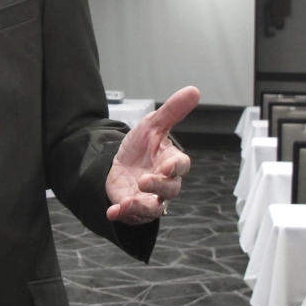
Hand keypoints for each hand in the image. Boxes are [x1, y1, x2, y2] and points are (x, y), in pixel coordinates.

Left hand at [105, 86, 198, 223]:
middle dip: (159, 186)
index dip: (176, 167)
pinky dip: (122, 214)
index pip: (181, 166)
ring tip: (128, 202)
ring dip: (141, 207)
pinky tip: (112, 211)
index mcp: (171, 162)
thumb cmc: (143, 146)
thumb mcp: (153, 124)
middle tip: (145, 180)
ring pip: (153, 208)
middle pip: (170, 190)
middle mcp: (164, 183)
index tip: (169, 166)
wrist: (122, 161)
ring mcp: (149, 197)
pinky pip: (131, 216)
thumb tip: (194, 90)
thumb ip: (172, 111)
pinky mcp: (132, 205)